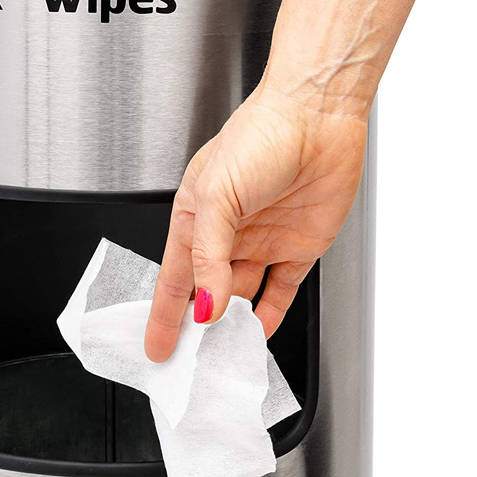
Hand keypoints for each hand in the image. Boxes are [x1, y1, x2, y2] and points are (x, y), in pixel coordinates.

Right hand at [144, 84, 367, 361]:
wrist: (319, 115)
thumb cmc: (261, 135)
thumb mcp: (218, 196)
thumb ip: (209, 256)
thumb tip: (207, 303)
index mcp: (197, 217)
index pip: (174, 278)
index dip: (163, 315)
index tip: (157, 347)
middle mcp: (229, 233)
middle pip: (206, 293)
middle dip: (196, 327)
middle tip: (190, 361)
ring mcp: (263, 241)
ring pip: (242, 296)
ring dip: (234, 326)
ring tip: (225, 354)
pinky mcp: (298, 246)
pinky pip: (280, 290)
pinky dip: (270, 314)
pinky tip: (260, 331)